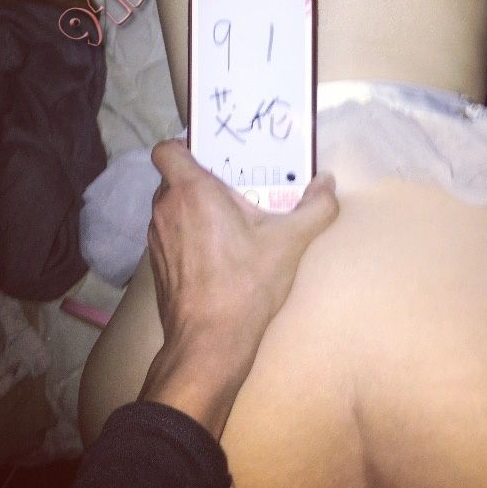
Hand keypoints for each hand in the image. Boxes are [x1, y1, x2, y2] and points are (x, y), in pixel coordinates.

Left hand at [138, 140, 338, 437]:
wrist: (210, 342)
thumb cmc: (245, 283)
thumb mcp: (290, 242)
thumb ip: (316, 207)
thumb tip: (329, 183)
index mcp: (192, 191)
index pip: (167, 149)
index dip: (184, 146)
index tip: (214, 155)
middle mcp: (167, 209)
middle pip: (175, 178)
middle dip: (202, 180)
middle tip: (236, 187)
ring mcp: (157, 239)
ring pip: (172, 208)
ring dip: (195, 209)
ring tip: (230, 221)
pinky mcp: (158, 266)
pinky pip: (171, 235)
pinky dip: (189, 236)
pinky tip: (218, 254)